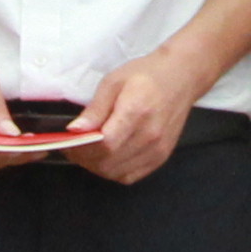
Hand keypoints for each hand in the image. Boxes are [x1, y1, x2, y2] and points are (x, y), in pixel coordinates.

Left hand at [76, 56, 197, 185]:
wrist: (181, 77)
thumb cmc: (146, 75)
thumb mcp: (114, 82)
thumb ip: (95, 109)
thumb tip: (75, 130)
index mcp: (137, 111)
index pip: (105, 144)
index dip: (82, 148)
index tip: (69, 142)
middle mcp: (150, 135)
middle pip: (108, 162)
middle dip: (85, 159)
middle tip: (74, 147)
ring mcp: (157, 149)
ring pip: (116, 173)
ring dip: (97, 166)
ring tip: (89, 151)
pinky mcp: (161, 157)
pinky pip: (130, 176)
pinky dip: (113, 171)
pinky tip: (107, 157)